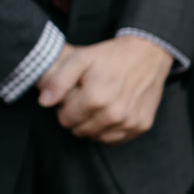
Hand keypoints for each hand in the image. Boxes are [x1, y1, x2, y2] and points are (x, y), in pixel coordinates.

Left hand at [36, 34, 171, 143]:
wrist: (148, 54)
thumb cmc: (111, 56)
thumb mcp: (81, 59)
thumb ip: (58, 81)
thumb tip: (44, 102)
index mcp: (96, 98)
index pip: (65, 119)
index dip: (65, 108)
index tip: (73, 96)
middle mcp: (114, 115)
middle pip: (80, 131)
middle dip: (78, 118)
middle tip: (86, 100)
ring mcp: (129, 122)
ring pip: (97, 137)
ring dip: (93, 126)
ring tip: (98, 106)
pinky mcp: (141, 126)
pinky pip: (117, 139)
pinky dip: (110, 131)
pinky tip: (111, 114)